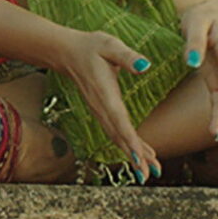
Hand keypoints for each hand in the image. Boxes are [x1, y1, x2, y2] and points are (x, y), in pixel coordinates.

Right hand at [41, 29, 159, 178]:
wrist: (69, 53)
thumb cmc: (92, 47)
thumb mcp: (110, 45)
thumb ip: (127, 57)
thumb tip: (145, 66)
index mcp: (105, 94)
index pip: (119, 120)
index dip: (129, 140)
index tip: (138, 157)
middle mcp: (101, 108)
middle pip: (118, 136)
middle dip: (133, 156)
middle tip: (148, 173)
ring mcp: (100, 112)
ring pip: (117, 138)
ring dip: (132, 155)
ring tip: (148, 170)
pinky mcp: (102, 112)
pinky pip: (115, 132)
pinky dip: (127, 145)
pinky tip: (140, 154)